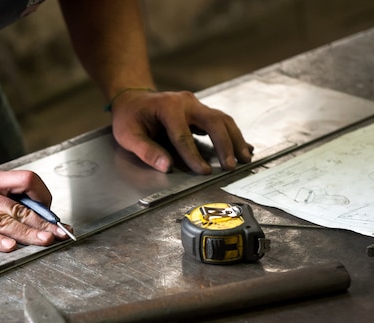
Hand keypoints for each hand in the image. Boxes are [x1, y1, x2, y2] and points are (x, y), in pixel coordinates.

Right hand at [0, 162, 70, 251]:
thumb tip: (26, 199)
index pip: (25, 180)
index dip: (41, 196)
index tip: (50, 212)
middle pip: (18, 206)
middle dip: (42, 222)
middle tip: (59, 233)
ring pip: (2, 221)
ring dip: (25, 233)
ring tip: (43, 241)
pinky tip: (8, 246)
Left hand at [109, 89, 253, 173]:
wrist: (134, 99)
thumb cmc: (130, 118)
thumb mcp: (128, 135)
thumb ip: (147, 151)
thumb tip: (166, 166)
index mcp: (167, 107)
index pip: (183, 135)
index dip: (194, 155)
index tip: (204, 172)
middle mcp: (186, 102)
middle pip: (213, 121)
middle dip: (224, 145)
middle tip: (231, 166)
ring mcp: (196, 104)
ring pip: (223, 119)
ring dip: (235, 139)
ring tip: (244, 159)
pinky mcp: (201, 110)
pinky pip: (222, 121)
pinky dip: (233, 135)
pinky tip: (244, 148)